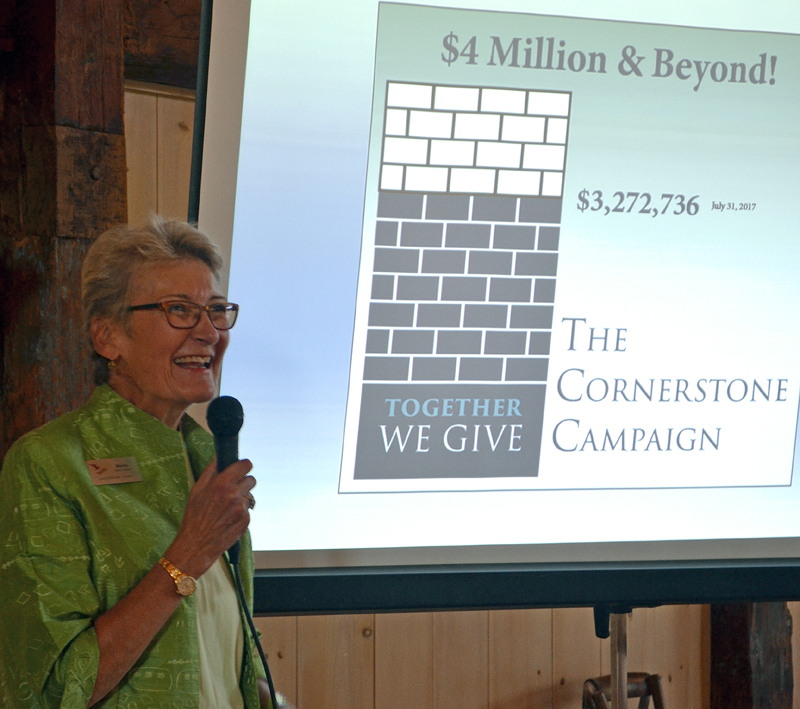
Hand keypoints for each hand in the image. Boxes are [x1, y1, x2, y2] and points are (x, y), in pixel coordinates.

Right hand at [164, 457, 255, 576]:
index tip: (241, 469)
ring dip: (241, 499)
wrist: (195, 545)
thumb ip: (210, 471)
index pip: (246, 465)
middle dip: (243, 483)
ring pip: (249, 496)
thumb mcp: (197, 490)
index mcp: (222, 483)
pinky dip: (240, 514)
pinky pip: (247, 511)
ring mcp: (242, 508)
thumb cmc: (193, 517)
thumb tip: (219, 457)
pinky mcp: (246, 521)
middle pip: (251, 480)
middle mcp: (234, 494)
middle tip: (232, 491)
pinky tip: (227, 520)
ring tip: (225, 509)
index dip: (244, 466)